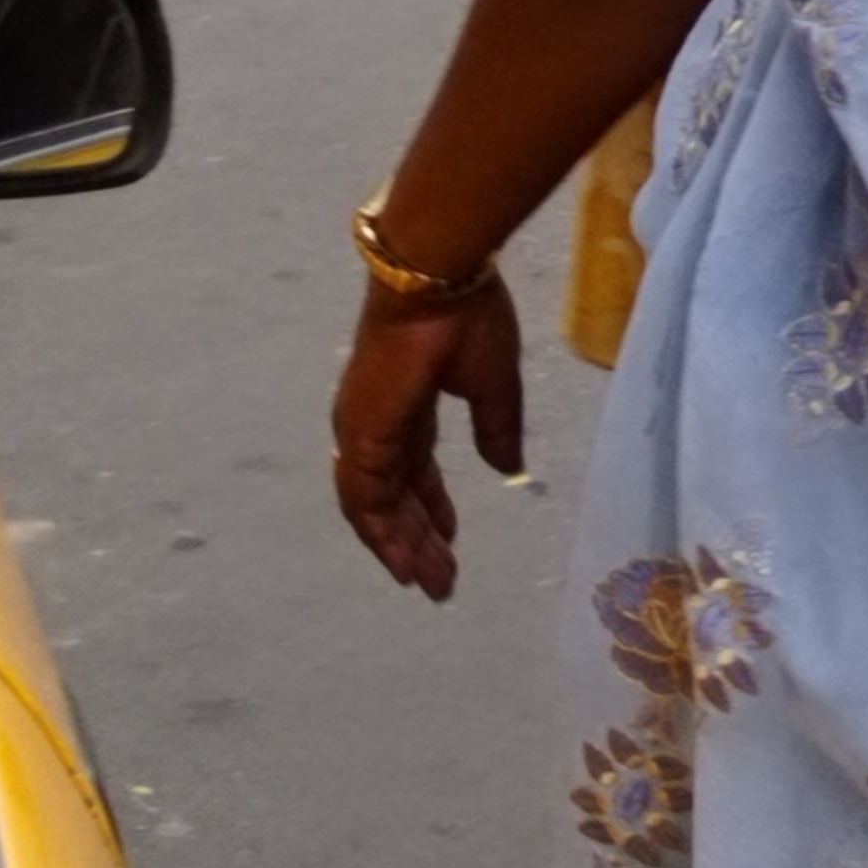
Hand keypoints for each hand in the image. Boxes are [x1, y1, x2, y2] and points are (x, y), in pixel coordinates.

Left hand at [330, 274, 526, 602]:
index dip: (432, 507)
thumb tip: (507, 470)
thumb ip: (496, 429)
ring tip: (430, 583)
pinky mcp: (361, 439)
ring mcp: (363, 433)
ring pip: (375, 508)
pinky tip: (405, 563)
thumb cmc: (468, 319)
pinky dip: (382, 536)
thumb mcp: (494, 384)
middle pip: (394, 497)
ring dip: (400, 547)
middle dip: (418, 539)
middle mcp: (377, 426)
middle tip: (442, 579)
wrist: (436, 284)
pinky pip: (365, 502)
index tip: (451, 539)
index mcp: (407, 407)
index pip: (415, 471)